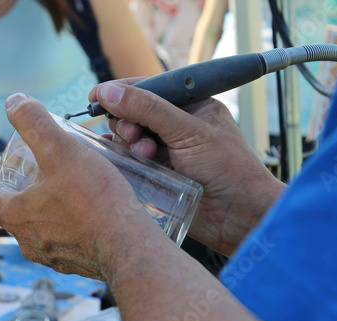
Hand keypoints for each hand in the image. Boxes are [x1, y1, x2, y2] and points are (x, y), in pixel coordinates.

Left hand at [0, 93, 162, 280]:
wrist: (130, 243)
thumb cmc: (94, 198)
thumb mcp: (61, 149)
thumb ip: (35, 123)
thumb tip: (15, 101)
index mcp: (18, 217)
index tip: (15, 173)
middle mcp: (31, 244)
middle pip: (20, 215)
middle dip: (32, 195)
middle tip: (51, 177)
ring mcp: (57, 258)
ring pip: (47, 231)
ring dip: (55, 214)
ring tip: (76, 194)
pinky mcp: (81, 266)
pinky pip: (72, 244)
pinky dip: (78, 230)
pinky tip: (96, 216)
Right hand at [90, 79, 285, 255]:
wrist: (239, 215)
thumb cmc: (228, 168)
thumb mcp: (189, 131)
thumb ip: (149, 109)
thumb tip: (110, 91)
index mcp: (191, 106)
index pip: (150, 89)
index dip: (122, 91)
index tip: (97, 96)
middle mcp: (176, 127)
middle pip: (134, 113)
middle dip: (128, 120)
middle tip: (134, 133)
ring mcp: (166, 151)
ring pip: (130, 138)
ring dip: (130, 142)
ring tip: (145, 153)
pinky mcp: (158, 174)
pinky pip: (131, 161)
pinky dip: (124, 158)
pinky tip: (122, 159)